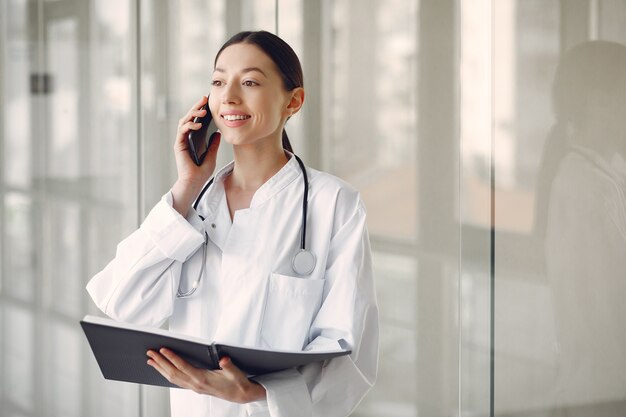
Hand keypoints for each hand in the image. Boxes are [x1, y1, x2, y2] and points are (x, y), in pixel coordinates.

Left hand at [146, 348, 265, 403]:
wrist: (241, 395)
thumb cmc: (237, 382)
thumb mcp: (235, 373)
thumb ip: (229, 366)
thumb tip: (224, 359)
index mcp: (203, 380)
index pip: (184, 367)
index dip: (172, 358)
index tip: (163, 350)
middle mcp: (196, 385)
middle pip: (173, 373)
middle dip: (160, 362)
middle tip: (150, 353)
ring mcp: (194, 387)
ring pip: (172, 378)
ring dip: (160, 368)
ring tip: (151, 360)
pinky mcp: (194, 387)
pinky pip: (177, 381)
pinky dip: (167, 374)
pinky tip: (163, 369)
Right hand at [171, 96, 220, 215]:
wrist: (194, 182)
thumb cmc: (202, 172)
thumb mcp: (212, 155)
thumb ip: (213, 144)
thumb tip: (218, 133)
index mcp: (193, 140)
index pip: (196, 121)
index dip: (201, 111)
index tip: (209, 103)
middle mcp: (186, 138)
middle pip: (189, 118)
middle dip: (196, 107)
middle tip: (204, 99)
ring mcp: (181, 141)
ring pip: (184, 121)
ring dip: (192, 114)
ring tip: (202, 110)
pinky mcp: (179, 145)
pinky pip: (182, 131)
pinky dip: (189, 125)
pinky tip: (197, 124)